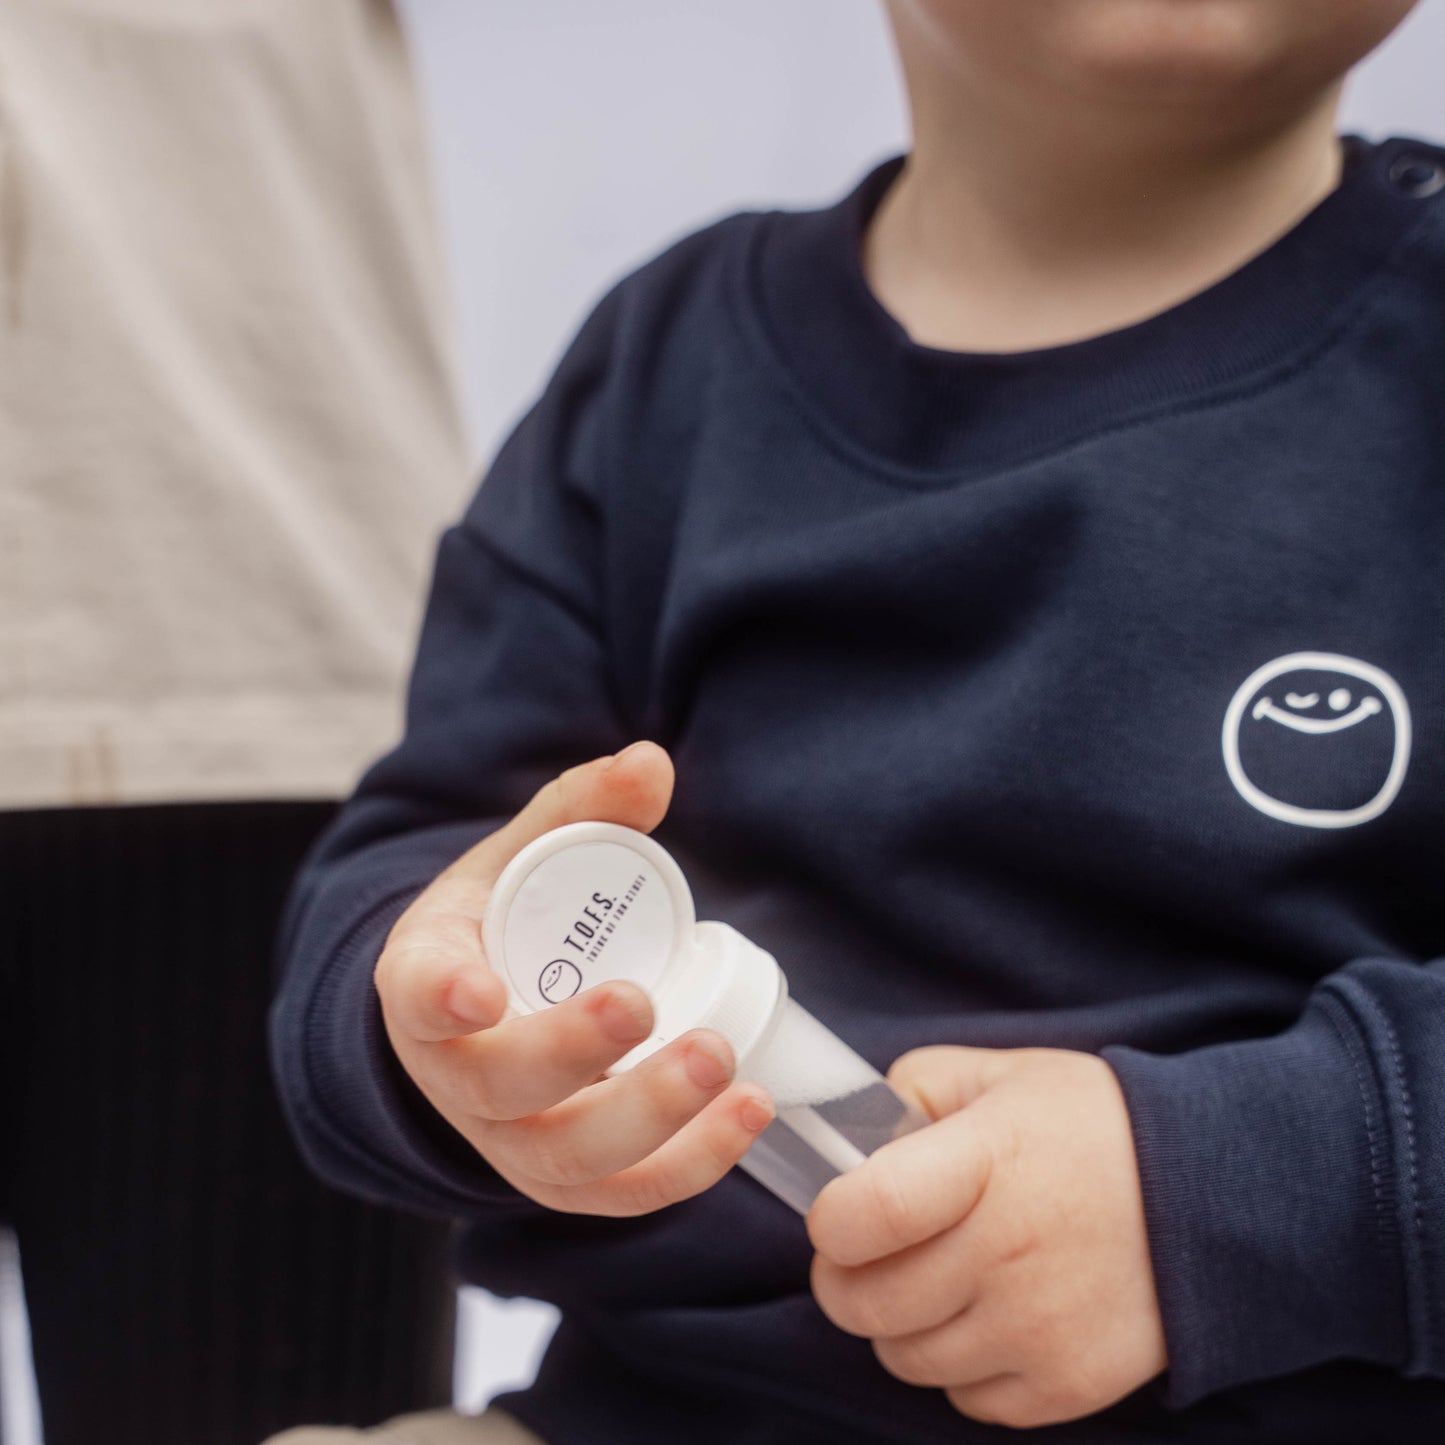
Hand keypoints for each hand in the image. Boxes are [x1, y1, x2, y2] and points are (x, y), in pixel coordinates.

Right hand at [374, 741, 774, 1215]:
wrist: (478, 1016)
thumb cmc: (498, 929)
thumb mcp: (519, 859)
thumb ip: (580, 809)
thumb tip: (652, 761)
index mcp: (427, 983)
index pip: (418, 996)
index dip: (441, 998)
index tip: (480, 992)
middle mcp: (457, 1076)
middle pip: (501, 1087)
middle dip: (572, 1053)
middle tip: (642, 1006)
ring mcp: (508, 1139)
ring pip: (565, 1156)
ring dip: (648, 1118)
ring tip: (723, 1062)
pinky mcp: (563, 1178)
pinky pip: (619, 1195)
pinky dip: (688, 1166)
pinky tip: (747, 1113)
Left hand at [807, 1046, 1165, 1428]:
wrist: (1215, 1195)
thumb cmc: (1092, 1127)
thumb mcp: (1001, 1075)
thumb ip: (915, 1090)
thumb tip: (852, 1136)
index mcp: (988, 1159)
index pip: (868, 1213)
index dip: (831, 1220)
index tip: (839, 1211)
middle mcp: (1010, 1250)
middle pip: (866, 1303)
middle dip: (844, 1279)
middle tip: (865, 1253)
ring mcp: (1039, 1327)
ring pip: (903, 1358)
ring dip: (898, 1325)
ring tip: (932, 1279)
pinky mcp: (1068, 1385)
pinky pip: (965, 1399)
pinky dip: (958, 1366)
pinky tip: (985, 1315)